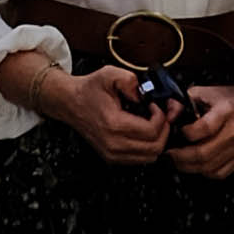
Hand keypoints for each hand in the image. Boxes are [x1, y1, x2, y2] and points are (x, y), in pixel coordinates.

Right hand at [37, 58, 175, 168]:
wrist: (70, 102)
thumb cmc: (88, 90)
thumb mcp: (109, 74)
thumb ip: (130, 80)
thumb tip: (144, 93)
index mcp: (114, 124)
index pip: (152, 131)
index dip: (161, 117)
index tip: (155, 105)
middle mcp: (113, 143)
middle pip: (155, 147)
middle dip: (164, 129)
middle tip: (159, 115)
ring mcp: (112, 153)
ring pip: (150, 156)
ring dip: (158, 139)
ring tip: (152, 122)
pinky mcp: (112, 157)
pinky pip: (140, 159)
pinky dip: (148, 146)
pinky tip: (144, 132)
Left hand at [161, 80, 233, 177]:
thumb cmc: (229, 99)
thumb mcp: (205, 92)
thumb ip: (183, 102)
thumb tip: (169, 117)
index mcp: (226, 111)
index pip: (204, 128)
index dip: (186, 133)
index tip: (178, 131)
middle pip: (204, 153)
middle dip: (181, 157)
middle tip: (170, 154)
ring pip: (209, 166)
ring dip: (189, 167)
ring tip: (178, 161)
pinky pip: (219, 173)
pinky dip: (204, 172)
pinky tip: (196, 165)